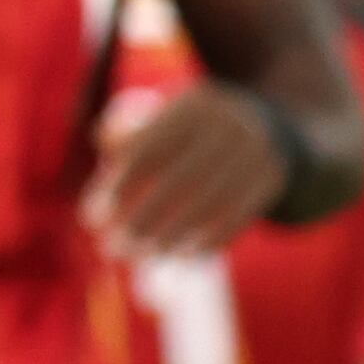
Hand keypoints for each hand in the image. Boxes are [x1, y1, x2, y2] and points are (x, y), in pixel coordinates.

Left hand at [92, 83, 290, 260]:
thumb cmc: (187, 128)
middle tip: (111, 248)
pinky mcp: (272, 179)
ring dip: (170, 237)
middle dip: (140, 220)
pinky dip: (206, 241)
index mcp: (193, 105)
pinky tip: (179, 257)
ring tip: (140, 258)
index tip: (91, 219)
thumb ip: (123, 136)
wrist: (264, 123)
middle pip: (177, 183)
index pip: (147, 152)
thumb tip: (101, 156)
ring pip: (208, 205)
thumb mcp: (159, 117)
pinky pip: (236, 217)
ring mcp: (256, 153)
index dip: (118, 188)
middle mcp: (229, 126)